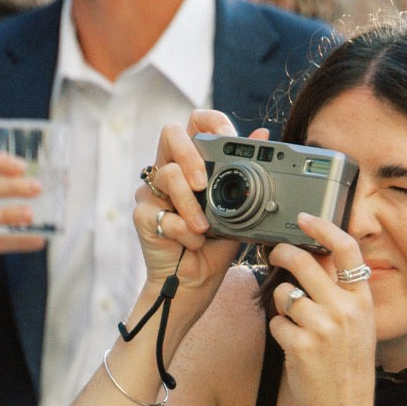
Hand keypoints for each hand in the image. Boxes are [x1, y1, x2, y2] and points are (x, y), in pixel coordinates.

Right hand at [134, 110, 260, 304]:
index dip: (210, 121)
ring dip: (192, 205)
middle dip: (191, 154)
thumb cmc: (214, 248)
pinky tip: (191, 243)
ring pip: (168, 175)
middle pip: (170, 133)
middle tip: (204, 182)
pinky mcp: (143, 216)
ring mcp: (153, 193)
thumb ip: (246, 173)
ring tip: (204, 228)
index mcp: (192, 163)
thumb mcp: (239, 208)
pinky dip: (184, 231)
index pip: (194, 123)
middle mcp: (169, 171)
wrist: (195, 285)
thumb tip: (263, 134)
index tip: (228, 137)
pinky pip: (164, 214)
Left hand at [262, 213, 375, 405]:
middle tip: (275, 253)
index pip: (346, 249)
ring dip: (281, 305)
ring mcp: (322, 327)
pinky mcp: (300, 344)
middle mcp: (344, 310)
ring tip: (295, 325)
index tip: (305, 219)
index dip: (323, 228)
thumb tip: (316, 262)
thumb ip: (342, 296)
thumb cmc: (348, 371)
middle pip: (306, 262)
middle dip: (284, 252)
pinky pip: (276, 323)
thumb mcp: (358, 328)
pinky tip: (293, 347)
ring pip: (285, 293)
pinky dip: (279, 332)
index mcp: (362, 302)